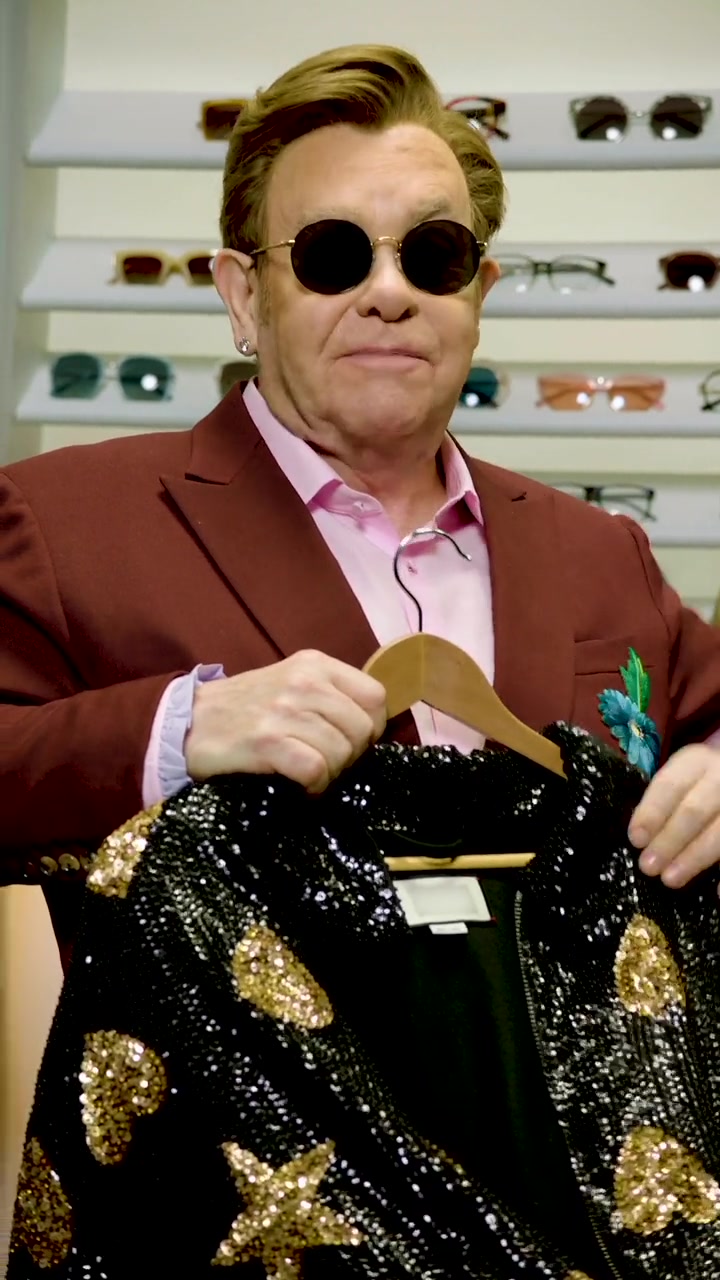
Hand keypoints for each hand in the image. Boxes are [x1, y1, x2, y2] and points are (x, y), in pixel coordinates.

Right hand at [184, 649, 386, 793]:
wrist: (187, 723)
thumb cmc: (245, 709)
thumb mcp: (291, 683)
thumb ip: (330, 695)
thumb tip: (372, 725)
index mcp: (315, 664)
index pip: (375, 696)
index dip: (371, 727)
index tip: (350, 742)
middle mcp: (304, 681)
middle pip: (363, 729)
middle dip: (351, 756)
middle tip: (327, 764)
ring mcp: (284, 710)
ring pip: (341, 752)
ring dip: (330, 774)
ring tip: (309, 775)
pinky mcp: (266, 741)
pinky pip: (315, 769)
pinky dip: (313, 787)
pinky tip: (300, 787)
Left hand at [628, 744, 719, 890]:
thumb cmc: (696, 782)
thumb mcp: (680, 776)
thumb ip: (663, 801)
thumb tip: (641, 838)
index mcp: (696, 761)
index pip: (670, 785)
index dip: (651, 812)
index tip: (636, 839)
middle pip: (694, 810)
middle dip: (669, 841)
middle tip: (648, 867)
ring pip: (719, 832)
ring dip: (694, 858)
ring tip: (670, 879)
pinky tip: (718, 893)